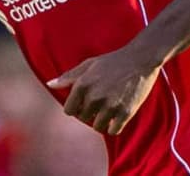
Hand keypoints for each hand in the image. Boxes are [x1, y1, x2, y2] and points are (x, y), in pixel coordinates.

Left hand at [47, 46, 161, 134]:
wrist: (140, 59)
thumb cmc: (112, 61)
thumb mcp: (88, 65)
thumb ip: (68, 76)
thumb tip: (50, 84)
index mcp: (82, 84)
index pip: (69, 110)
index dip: (76, 108)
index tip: (85, 102)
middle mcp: (94, 96)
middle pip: (84, 118)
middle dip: (89, 113)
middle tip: (101, 102)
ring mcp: (110, 105)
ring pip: (98, 126)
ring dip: (102, 121)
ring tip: (110, 108)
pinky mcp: (125, 112)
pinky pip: (113, 131)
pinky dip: (114, 126)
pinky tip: (118, 115)